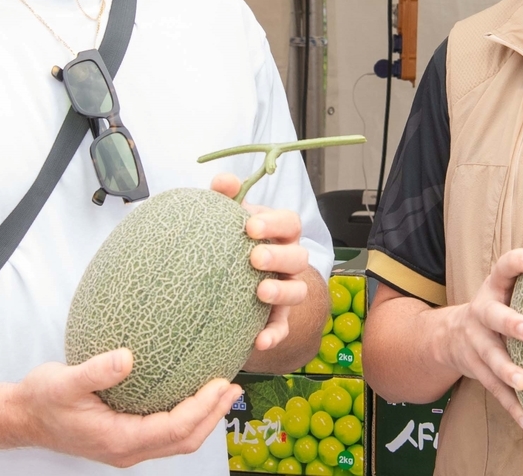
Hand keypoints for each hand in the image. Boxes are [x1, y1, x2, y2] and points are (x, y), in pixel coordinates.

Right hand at [15, 349, 240, 466]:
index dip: (202, 409)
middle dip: (213, 415)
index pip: (174, 429)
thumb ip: (94, 372)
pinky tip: (191, 388)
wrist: (22, 417)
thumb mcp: (62, 382)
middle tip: (234, 386)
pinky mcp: (126, 436)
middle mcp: (128, 448)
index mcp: (119, 440)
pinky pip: (165, 430)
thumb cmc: (40, 400)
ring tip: (223, 389)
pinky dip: (186, 414)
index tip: (221, 383)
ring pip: (177, 439)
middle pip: (184, 440)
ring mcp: (127, 446)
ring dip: (204, 416)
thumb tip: (126, 357)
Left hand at [211, 173, 310, 352]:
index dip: (275, 223)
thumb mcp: (228, 218)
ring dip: (281, 292)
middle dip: (279, 256)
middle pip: (298, 255)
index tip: (249, 226)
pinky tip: (257, 342)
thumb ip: (225, 197)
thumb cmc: (232, 242)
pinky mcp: (277, 318)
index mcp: (279, 233)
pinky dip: (274, 334)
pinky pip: (282, 327)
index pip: (289, 223)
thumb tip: (223, 181)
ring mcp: (286, 290)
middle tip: (254, 257)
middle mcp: (288, 261)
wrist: (228, 284)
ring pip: (298, 291)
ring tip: (259, 292)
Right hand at [435, 248, 522, 429]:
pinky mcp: (477, 370)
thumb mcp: (505, 291)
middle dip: (510, 322)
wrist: (450, 337)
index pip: (502, 269)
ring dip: (507, 369)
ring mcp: (476, 343)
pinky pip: (495, 390)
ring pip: (491, 357)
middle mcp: (481, 314)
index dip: (516, 263)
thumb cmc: (497, 309)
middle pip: (492, 316)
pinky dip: (512, 406)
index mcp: (493, 290)